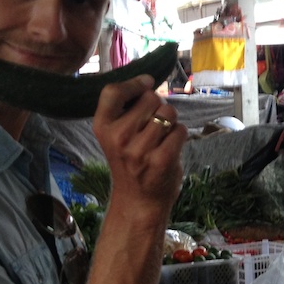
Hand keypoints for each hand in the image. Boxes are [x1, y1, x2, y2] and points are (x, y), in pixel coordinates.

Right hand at [91, 75, 185, 220]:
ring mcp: (140, 149)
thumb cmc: (131, 163)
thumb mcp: (116, 136)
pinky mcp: (162, 159)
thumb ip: (127, 111)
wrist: (138, 201)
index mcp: (102, 127)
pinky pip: (181, 130)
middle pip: (151, 98)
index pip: (113, 91)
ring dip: (171, 122)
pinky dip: (180, 135)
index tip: (147, 82)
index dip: (135, 83)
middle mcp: (118, 137)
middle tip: (155, 125)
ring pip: (169, 112)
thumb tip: (149, 83)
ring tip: (161, 138)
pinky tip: (170, 148)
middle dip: (159, 106)